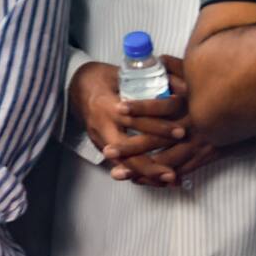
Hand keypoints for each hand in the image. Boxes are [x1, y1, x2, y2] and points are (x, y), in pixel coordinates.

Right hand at [69, 59, 187, 187]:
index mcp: (106, 105)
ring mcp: (99, 138)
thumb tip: (182, 84)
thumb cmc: (101, 78)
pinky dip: (139, 174)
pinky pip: (120, 163)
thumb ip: (149, 81)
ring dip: (146, 173)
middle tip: (173, 172)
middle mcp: (101, 125)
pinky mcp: (100, 145)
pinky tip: (158, 181)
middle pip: (125, 149)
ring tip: (170, 180)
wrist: (74, 85)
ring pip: (122, 162)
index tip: (182, 132)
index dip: (158, 127)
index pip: (134, 119)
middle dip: (150, 163)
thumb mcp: (121, 74)